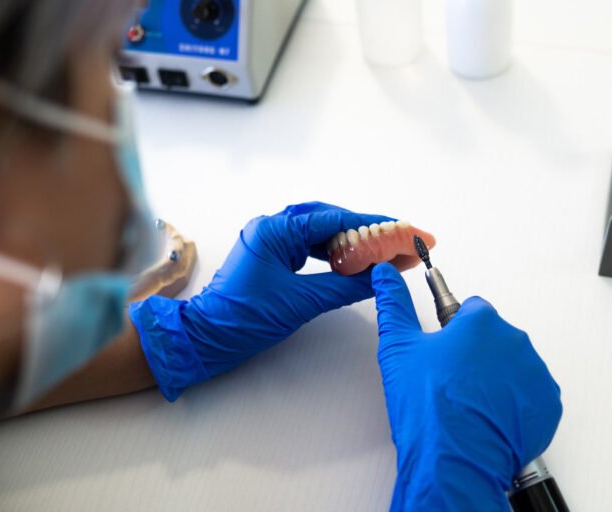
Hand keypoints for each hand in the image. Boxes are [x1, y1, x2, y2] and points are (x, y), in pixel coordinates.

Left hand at [130, 202, 391, 400]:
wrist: (206, 337)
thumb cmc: (244, 318)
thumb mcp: (301, 302)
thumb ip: (345, 286)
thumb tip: (382, 276)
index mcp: (275, 229)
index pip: (336, 219)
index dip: (376, 225)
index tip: (405, 230)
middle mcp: (272, 226)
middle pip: (331, 219)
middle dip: (369, 229)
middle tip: (402, 237)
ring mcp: (271, 239)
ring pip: (322, 232)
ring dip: (353, 240)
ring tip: (384, 248)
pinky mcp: (272, 255)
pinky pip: (310, 246)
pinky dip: (335, 252)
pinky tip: (354, 259)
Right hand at [371, 263, 561, 510]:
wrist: (455, 461)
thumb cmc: (429, 408)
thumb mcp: (399, 348)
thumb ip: (394, 304)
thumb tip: (386, 275)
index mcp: (482, 321)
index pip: (470, 311)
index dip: (453, 332)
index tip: (443, 352)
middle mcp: (515, 341)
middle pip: (493, 340)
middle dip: (475, 357)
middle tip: (450, 384)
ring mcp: (535, 374)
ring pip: (512, 368)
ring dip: (495, 381)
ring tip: (468, 406)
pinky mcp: (547, 405)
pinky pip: (530, 397)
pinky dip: (513, 406)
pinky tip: (488, 419)